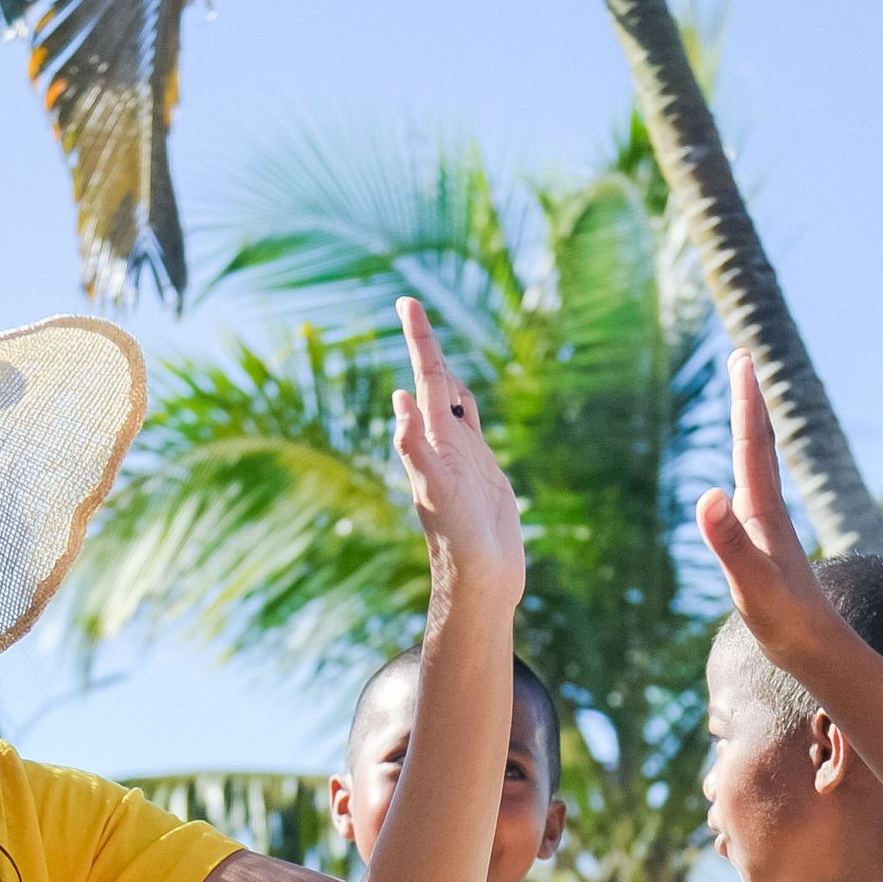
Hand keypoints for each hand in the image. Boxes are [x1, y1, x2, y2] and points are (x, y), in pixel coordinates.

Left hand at [387, 297, 523, 613]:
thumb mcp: (435, 491)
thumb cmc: (457, 539)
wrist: (479, 578)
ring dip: (442, 372)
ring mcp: (463, 455)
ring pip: (452, 402)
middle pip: (435, 381)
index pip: (424, 379)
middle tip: (410, 307)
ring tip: (427, 343)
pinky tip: (458, 403)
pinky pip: (472, 427)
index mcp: (433, 440)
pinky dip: (465, 406)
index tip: (407, 303)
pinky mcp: (483, 471)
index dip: (420, 341)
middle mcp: (444, 442)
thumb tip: (399, 404)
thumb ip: (416, 450)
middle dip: (425, 345)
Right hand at [693, 355, 844, 675]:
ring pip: (760, 466)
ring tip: (745, 405)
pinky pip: (755, 493)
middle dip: (749, 400)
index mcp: (764, 510)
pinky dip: (748, 470)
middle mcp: (769, 511)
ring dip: (751, 431)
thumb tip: (708, 494)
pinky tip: (742, 481)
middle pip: (759, 444)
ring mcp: (769, 528)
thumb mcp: (750, 582)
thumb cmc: (784, 620)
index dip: (746, 399)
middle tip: (743, 358)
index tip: (743, 356)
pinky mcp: (767, 547)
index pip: (753, 443)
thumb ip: (728, 541)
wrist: (818, 651)